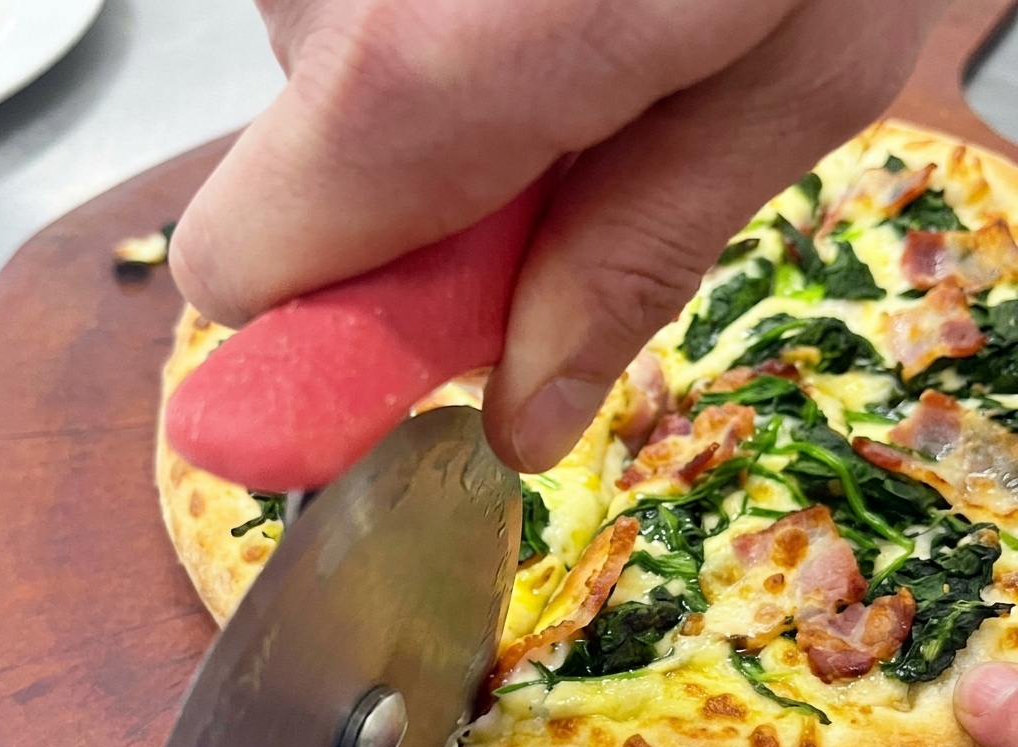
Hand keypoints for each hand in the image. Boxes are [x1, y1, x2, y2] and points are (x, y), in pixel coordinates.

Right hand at [170, 0, 947, 471]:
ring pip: (330, 86)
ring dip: (444, 111)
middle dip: (426, 217)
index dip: (330, 344)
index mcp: (428, 62)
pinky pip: (352, 7)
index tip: (433, 352)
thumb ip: (635, 258)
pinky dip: (435, 28)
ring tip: (573, 32)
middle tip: (565, 155)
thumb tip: (522, 420)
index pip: (248, 270)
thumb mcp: (784, 73)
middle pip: (297, 186)